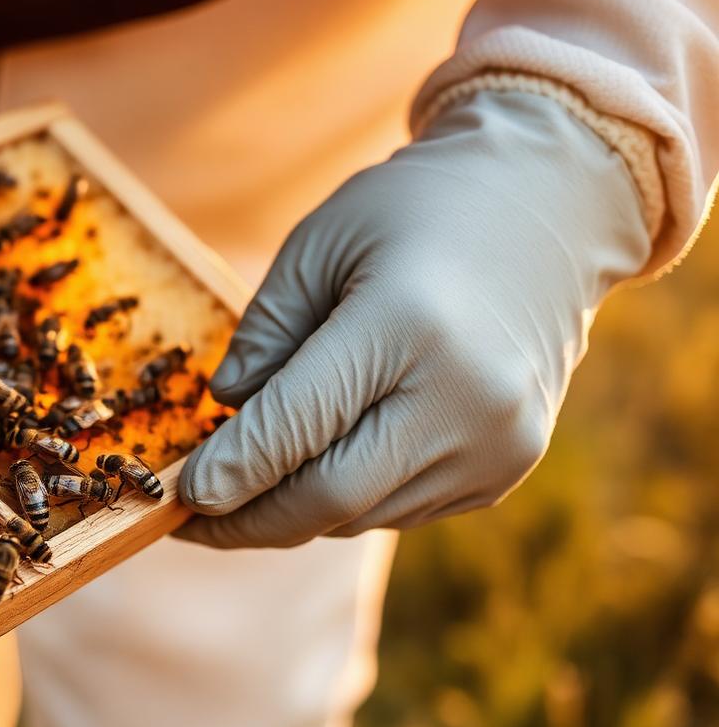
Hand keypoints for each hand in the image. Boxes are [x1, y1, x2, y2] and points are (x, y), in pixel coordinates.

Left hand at [177, 91, 649, 547]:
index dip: (231, 471)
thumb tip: (226, 416)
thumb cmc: (412, 212)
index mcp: (407, 326)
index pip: (298, 426)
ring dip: (294, 509)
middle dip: (249, 518)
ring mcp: (496, 442)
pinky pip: (400, 508)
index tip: (178, 496)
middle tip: (190, 521)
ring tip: (243, 489)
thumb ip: (265, 333)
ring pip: (362, 513)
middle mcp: (464, 397)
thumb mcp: (318, 244)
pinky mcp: (506, 468)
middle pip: (331, 495)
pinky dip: (348, 498)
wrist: (548, 205)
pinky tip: (317, 467)